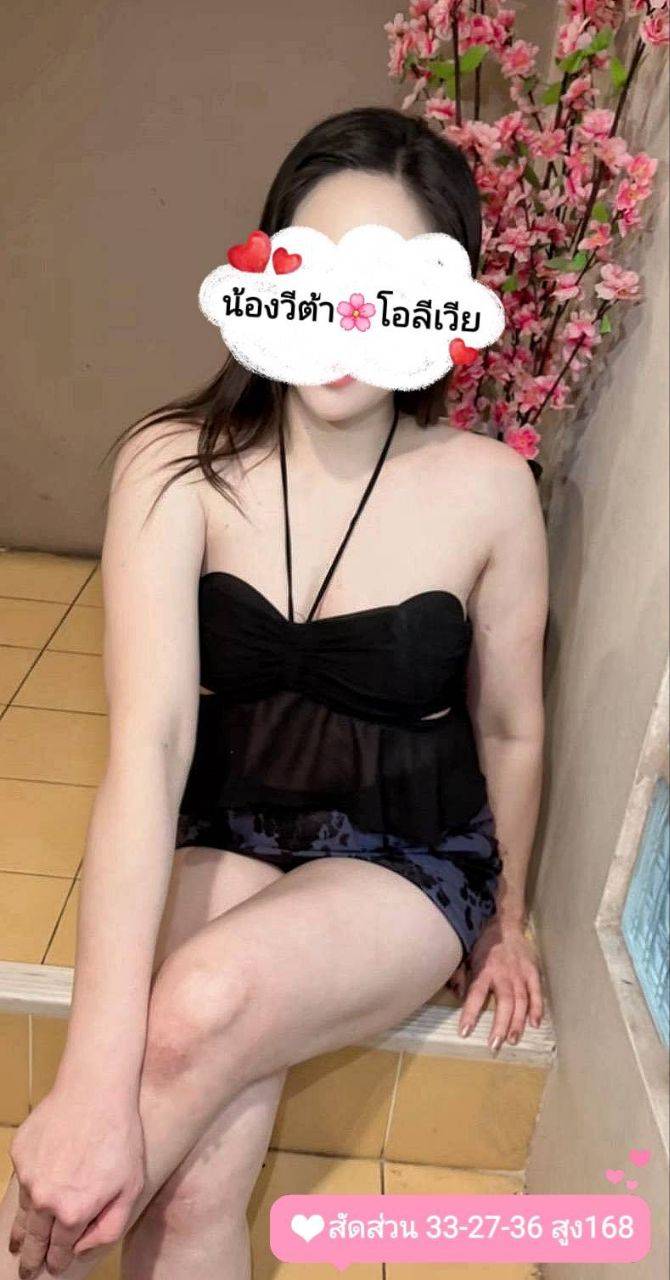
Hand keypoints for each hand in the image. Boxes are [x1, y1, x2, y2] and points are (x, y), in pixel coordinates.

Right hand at [9, 1084, 144, 1275]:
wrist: (95, 1090)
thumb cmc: (121, 1136)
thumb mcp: (130, 1187)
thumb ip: (109, 1226)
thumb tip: (81, 1248)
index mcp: (72, 1212)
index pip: (59, 1249)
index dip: (56, 1261)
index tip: (53, 1269)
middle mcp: (44, 1199)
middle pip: (34, 1238)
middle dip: (30, 1258)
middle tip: (25, 1271)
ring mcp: (28, 1176)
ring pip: (23, 1211)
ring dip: (21, 1229)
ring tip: (17, 1244)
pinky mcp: (20, 1153)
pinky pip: (23, 1177)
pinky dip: (29, 1185)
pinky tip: (36, 1186)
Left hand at [452, 920, 543, 1050]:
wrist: (506, 924)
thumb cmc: (484, 944)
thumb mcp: (466, 955)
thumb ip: (461, 975)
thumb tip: (455, 995)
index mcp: (485, 969)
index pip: (476, 994)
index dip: (470, 1013)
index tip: (465, 1032)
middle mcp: (504, 973)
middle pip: (504, 1002)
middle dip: (500, 1025)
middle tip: (495, 1044)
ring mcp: (521, 973)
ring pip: (521, 1001)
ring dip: (518, 1022)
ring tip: (512, 1040)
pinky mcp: (533, 972)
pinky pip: (537, 993)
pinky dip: (537, 1008)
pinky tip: (534, 1024)